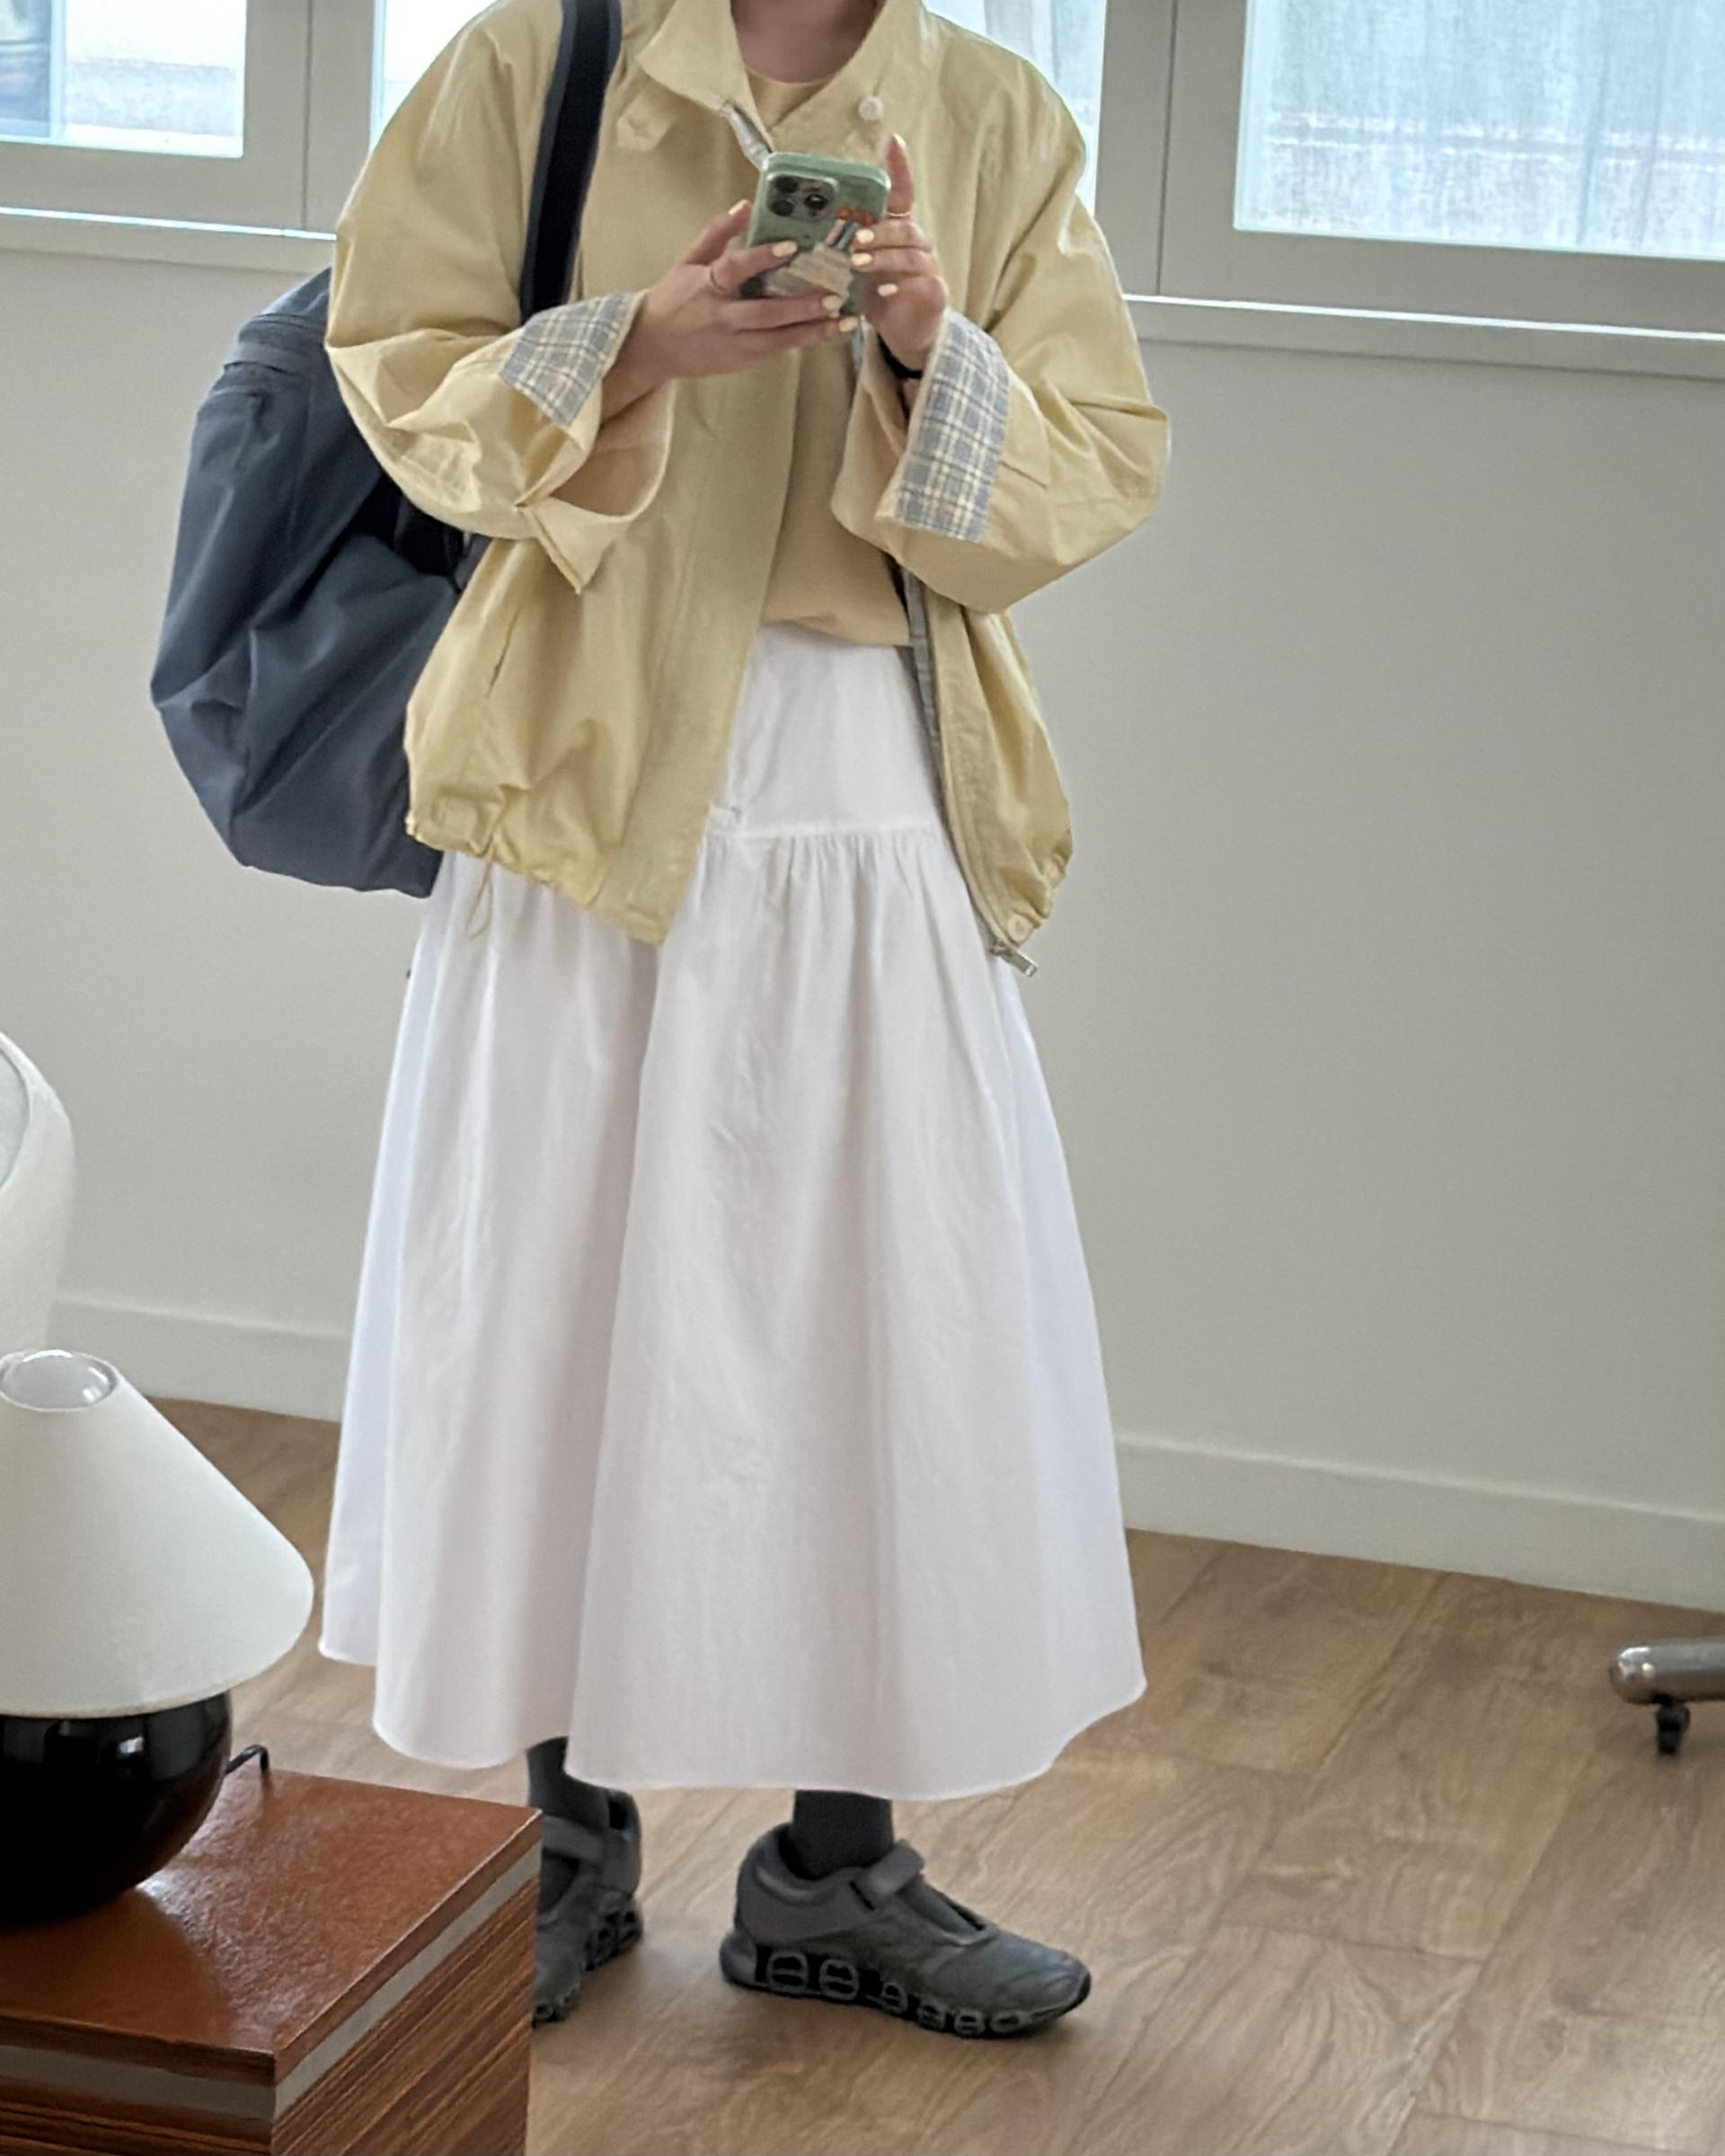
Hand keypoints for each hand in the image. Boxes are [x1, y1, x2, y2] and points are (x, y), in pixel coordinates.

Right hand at [606, 202, 858, 410]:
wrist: (652, 347)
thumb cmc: (672, 299)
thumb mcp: (687, 261)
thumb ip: (716, 234)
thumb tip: (745, 205)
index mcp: (707, 286)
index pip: (736, 269)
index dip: (762, 257)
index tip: (790, 246)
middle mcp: (723, 317)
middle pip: (766, 313)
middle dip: (802, 306)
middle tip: (835, 296)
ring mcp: (735, 343)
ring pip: (779, 338)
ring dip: (812, 330)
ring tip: (843, 321)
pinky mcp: (742, 360)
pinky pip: (777, 350)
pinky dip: (803, 341)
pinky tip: (827, 333)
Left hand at [849, 135, 947, 374]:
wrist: (905, 331)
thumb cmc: (877, 293)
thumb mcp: (855, 266)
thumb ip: (838, 246)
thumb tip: (795, 230)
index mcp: (898, 227)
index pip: (903, 191)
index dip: (900, 167)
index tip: (893, 141)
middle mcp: (917, 241)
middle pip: (904, 225)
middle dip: (879, 230)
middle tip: (855, 238)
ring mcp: (928, 266)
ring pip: (910, 254)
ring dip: (883, 257)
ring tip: (858, 264)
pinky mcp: (933, 292)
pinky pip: (919, 283)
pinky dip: (900, 286)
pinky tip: (883, 292)